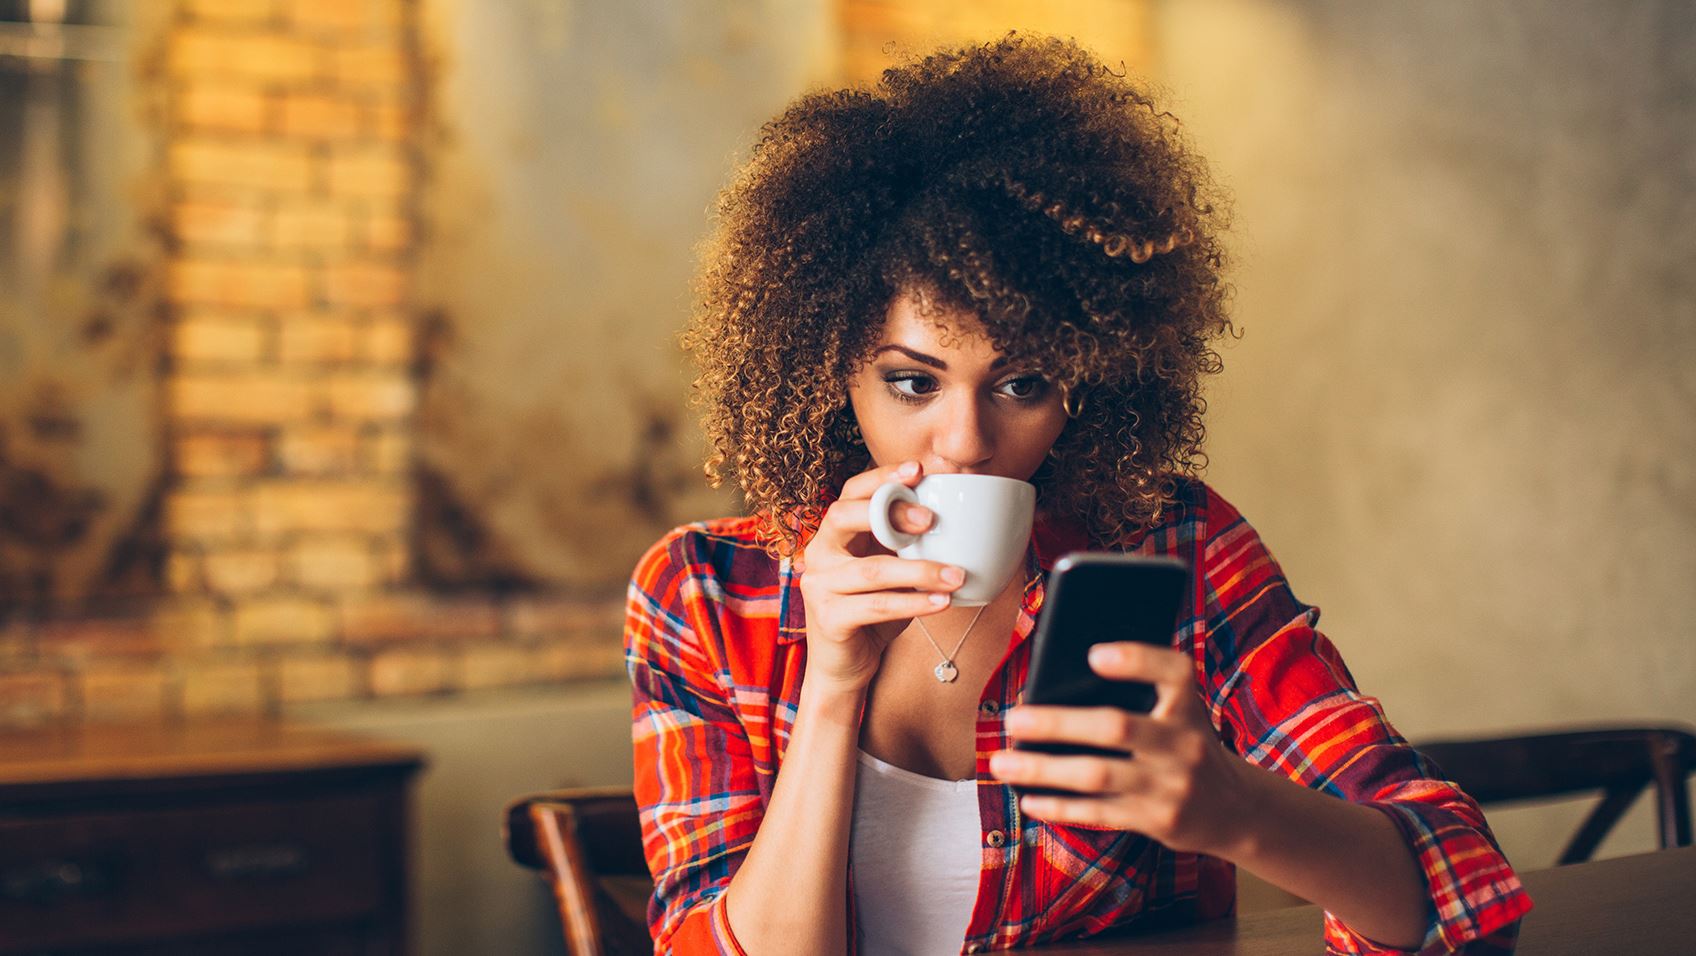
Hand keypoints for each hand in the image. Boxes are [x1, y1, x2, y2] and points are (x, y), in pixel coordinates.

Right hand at [797, 460, 965, 693]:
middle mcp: (819, 553)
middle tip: (932, 520)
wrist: (845, 667)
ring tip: (956, 575)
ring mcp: (819, 586)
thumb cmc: (872, 612)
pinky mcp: (829, 618)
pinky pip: (877, 606)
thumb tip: (957, 518)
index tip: (918, 469)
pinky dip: (914, 603)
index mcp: (834, 534)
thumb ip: (907, 545)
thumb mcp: (891, 571)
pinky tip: (942, 602)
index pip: (851, 492)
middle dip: (891, 512)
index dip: (881, 478)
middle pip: (844, 516)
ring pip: (872, 569)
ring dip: (920, 570)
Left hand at [989, 642, 1260, 857]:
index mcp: (1189, 705)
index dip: (1136, 660)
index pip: (1173, 671)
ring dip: (1043, 769)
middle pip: (1116, 727)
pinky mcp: (1157, 821)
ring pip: (1097, 775)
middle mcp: (1184, 743)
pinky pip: (1099, 813)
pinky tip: (1029, 798)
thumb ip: (1139, 693)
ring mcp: (1171, 786)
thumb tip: (1053, 687)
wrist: (1235, 808)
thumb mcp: (1179, 712)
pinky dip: (1060, 806)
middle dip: (1058, 723)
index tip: (1094, 655)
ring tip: (1002, 762)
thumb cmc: (1185, 743)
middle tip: (1012, 719)